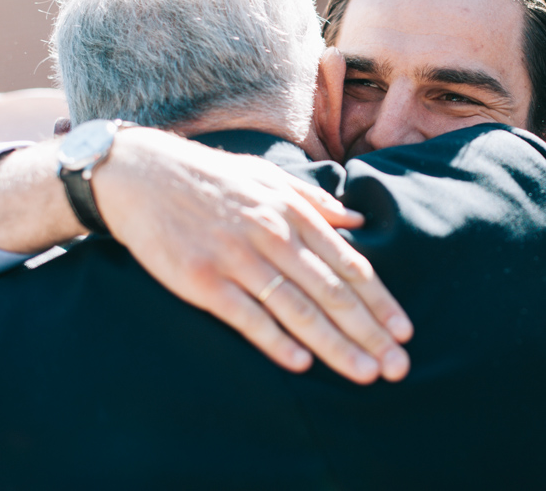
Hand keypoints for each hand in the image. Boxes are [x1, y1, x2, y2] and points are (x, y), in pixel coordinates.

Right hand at [95, 128, 412, 383]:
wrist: (142, 174)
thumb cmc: (211, 178)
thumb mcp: (268, 176)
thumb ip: (314, 200)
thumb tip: (357, 218)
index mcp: (293, 212)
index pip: (349, 264)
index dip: (379, 300)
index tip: (403, 329)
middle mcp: (272, 235)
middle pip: (332, 292)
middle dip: (370, 332)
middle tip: (397, 366)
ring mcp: (237, 258)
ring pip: (298, 309)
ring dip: (335, 345)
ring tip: (365, 372)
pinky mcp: (202, 280)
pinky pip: (247, 317)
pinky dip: (276, 341)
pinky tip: (302, 364)